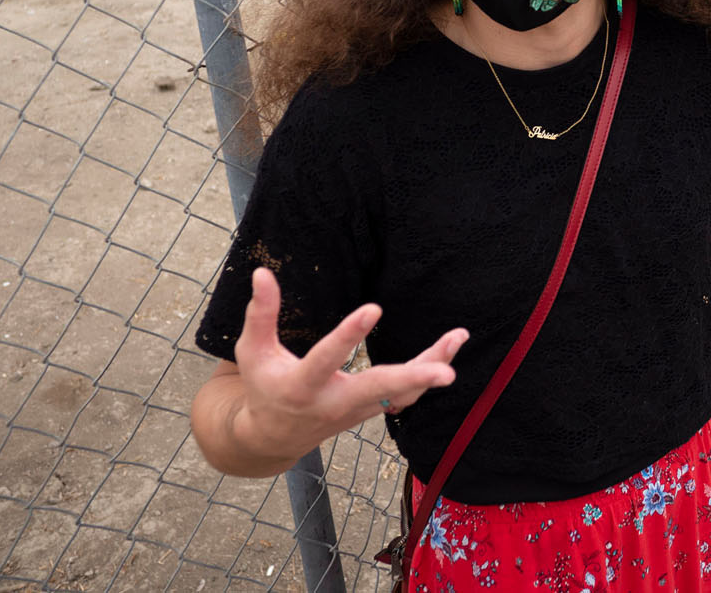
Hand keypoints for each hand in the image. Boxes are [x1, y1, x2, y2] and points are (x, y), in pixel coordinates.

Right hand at [230, 267, 467, 461]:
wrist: (274, 437)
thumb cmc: (264, 387)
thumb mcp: (252, 352)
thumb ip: (260, 314)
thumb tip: (262, 272)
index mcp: (301, 386)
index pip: (327, 359)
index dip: (350, 335)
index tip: (374, 308)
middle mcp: (334, 402)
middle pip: (379, 390)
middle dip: (414, 379)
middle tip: (446, 372)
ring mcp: (357, 410)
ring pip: (402, 394)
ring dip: (431, 368)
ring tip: (457, 337)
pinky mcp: (371, 410)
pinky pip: (405, 396)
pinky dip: (427, 376)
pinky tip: (448, 351)